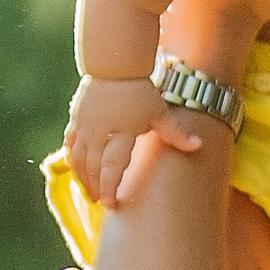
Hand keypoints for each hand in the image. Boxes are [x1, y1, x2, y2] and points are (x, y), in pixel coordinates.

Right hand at [67, 72, 170, 208]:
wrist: (115, 64)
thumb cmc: (140, 89)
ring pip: (78, 159)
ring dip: (82, 178)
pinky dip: (72, 160)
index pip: (112, 167)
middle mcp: (99, 133)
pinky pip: (70, 145)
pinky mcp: (76, 119)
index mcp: (120, 133)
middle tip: (101, 203)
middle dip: (96, 188)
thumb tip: (199, 145)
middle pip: (92, 168)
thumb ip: (176, 133)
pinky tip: (77, 169)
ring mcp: (85, 127)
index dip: (109, 187)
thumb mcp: (160, 112)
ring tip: (90, 192)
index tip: (110, 205)